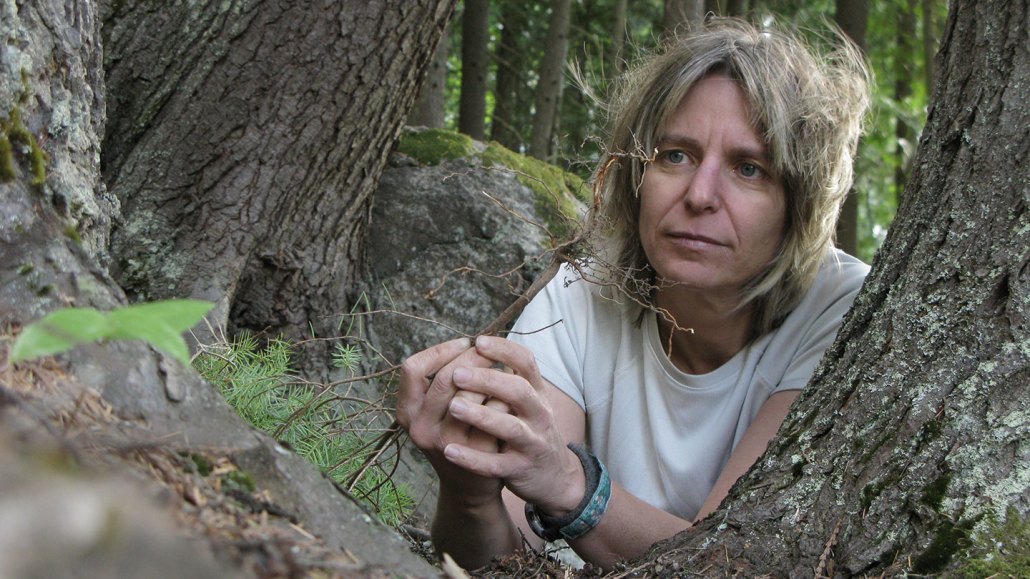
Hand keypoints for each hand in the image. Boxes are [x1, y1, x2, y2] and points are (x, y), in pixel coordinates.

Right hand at [396, 338, 508, 502]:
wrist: (470, 484)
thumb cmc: (455, 434)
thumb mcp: (434, 411)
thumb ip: (441, 381)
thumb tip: (469, 342)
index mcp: (407, 413)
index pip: (412, 368)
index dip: (439, 351)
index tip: (464, 344)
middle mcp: (420, 429)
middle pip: (444, 378)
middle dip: (471, 358)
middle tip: (489, 351)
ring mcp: (447, 443)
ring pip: (469, 394)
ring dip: (489, 376)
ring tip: (501, 370)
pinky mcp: (475, 454)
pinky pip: (495, 411)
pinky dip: (504, 396)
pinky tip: (510, 394)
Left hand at [440, 336, 585, 515]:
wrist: (553, 477)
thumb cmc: (530, 430)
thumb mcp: (529, 401)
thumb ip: (509, 377)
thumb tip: (479, 345)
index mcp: (538, 393)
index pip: (527, 363)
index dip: (504, 350)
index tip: (478, 341)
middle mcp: (539, 414)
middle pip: (518, 391)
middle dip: (487, 381)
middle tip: (457, 374)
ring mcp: (531, 443)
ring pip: (509, 427)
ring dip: (480, 416)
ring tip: (453, 407)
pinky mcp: (520, 470)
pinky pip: (495, 464)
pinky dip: (472, 459)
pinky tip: (450, 451)